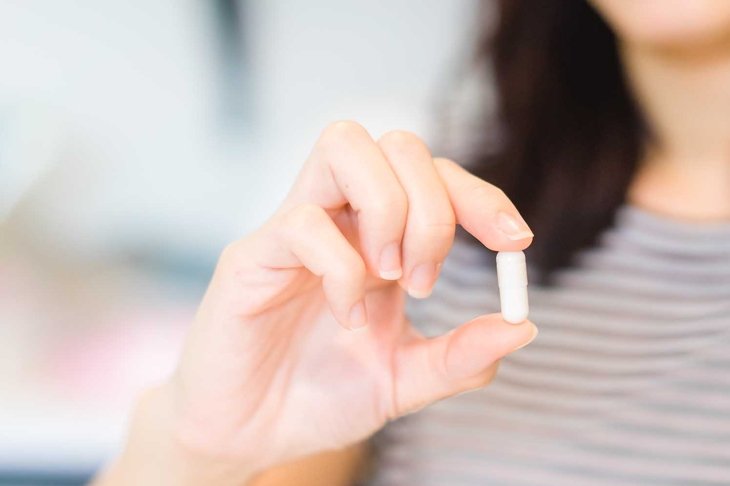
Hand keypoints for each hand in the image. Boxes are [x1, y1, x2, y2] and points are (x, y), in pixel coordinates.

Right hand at [136, 122, 536, 482]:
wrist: (251, 434)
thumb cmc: (321, 398)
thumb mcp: (405, 380)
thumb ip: (460, 357)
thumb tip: (523, 326)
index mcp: (380, 240)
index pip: (435, 176)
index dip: (481, 195)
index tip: (514, 242)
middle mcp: (341, 221)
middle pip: (399, 144)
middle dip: (434, 208)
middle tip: (426, 280)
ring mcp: (295, 230)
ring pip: (344, 145)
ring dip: (388, 207)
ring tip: (390, 276)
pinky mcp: (252, 254)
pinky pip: (303, 223)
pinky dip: (342, 269)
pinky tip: (346, 316)